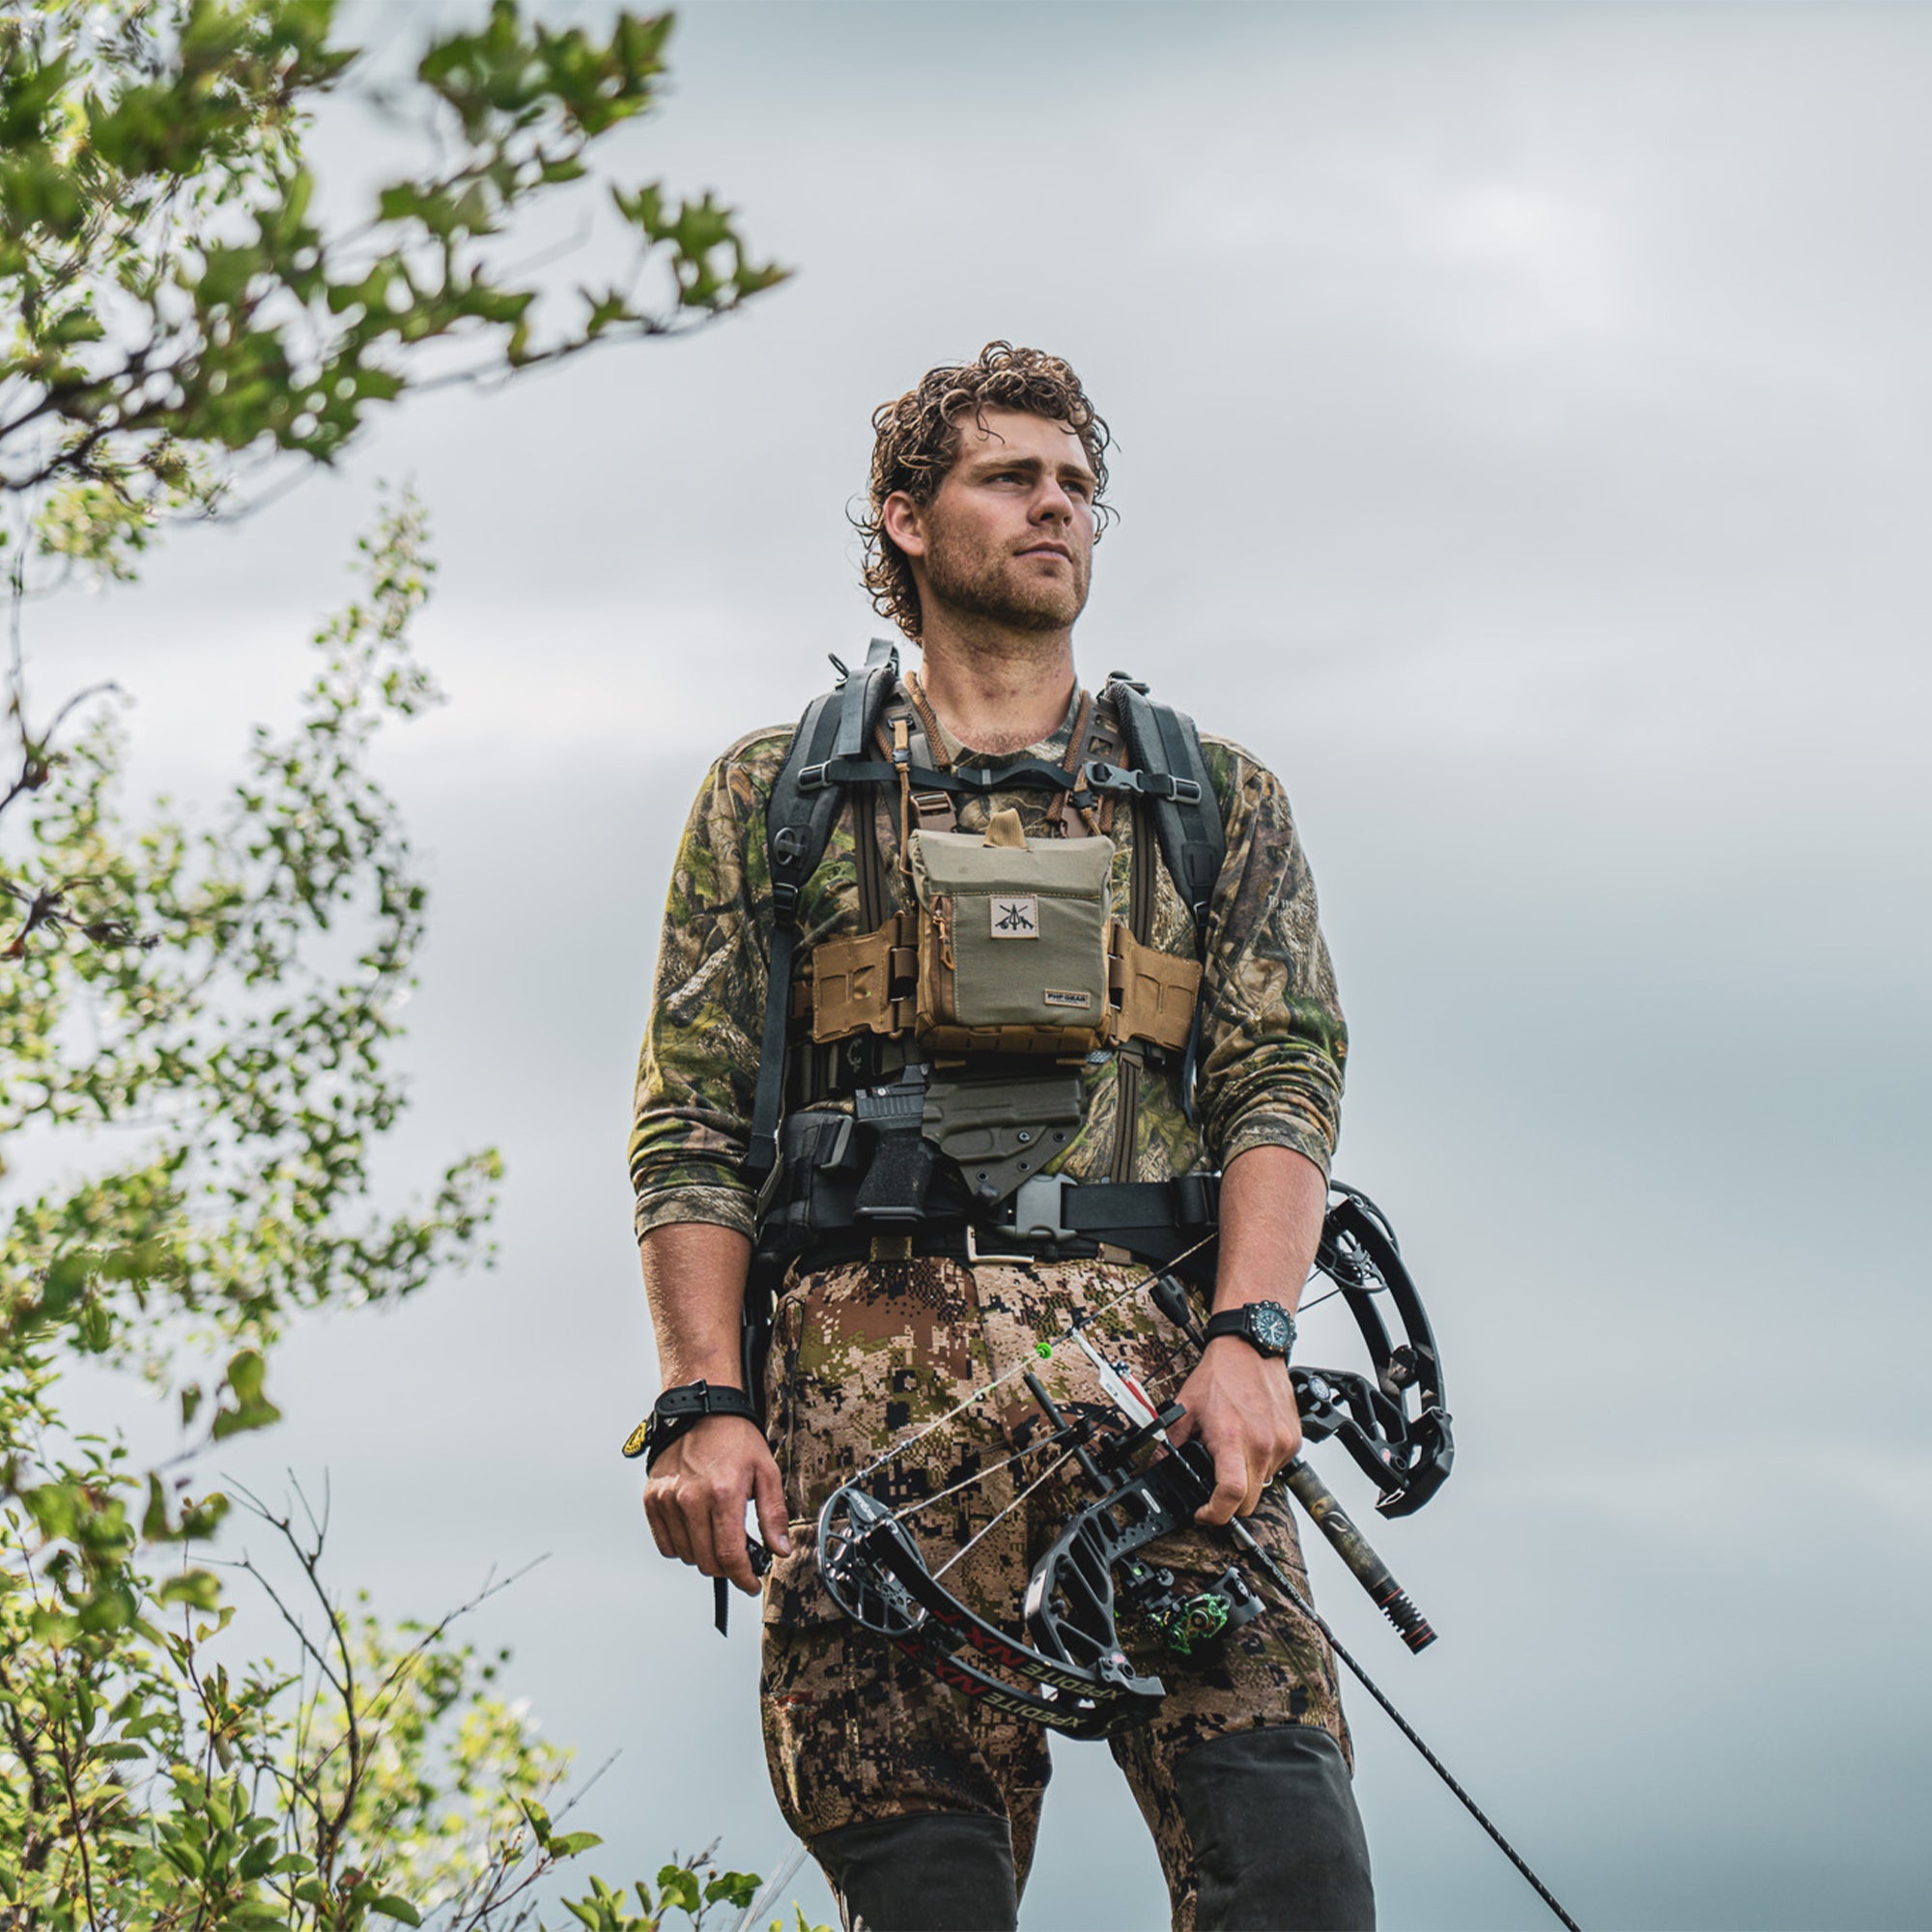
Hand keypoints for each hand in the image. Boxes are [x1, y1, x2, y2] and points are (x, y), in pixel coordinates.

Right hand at [642, 1415, 792, 1594]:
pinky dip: (682, 1545)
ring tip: (717, 1534)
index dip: (743, 1578)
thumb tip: (779, 1550)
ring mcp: (667, 1500)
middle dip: (727, 1568)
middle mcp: (690, 1499)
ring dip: (704, 1555)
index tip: (751, 1584)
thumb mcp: (766, 1471)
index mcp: (723, 1494)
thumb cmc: (735, 1438)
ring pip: (686, 1556)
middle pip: (707, 1562)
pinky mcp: (652, 1499)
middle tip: (739, 1556)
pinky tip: (696, 1529)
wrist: (701, 1410)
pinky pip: (665, 1543)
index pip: (730, 1556)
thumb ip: (773, 1514)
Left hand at [1167, 1335, 1302, 1525]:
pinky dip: (1262, 1463)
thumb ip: (1170, 1442)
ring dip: (1247, 1479)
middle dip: (1229, 1501)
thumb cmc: (1221, 1374)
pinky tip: (1250, 1441)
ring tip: (1234, 1451)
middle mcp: (1261, 1445)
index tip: (1203, 1513)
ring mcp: (1281, 1444)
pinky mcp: (1294, 1440)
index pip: (1230, 1495)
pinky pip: (1277, 1467)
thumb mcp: (1186, 1408)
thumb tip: (1158, 1465)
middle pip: (1249, 1502)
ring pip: (1264, 1485)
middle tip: (1214, 1485)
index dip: (1215, 1514)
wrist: (1251, 1348)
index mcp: (1231, 1439)